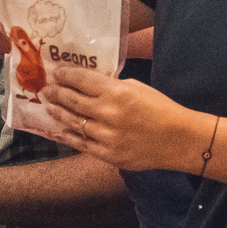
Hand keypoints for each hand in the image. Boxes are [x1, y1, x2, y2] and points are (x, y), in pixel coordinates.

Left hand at [43, 65, 203, 173]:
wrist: (179, 140)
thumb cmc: (161, 109)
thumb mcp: (136, 87)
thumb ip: (111, 85)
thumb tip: (88, 84)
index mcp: (116, 92)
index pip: (81, 80)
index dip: (65, 75)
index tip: (56, 73)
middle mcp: (108, 113)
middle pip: (73, 101)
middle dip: (57, 93)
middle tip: (47, 89)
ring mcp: (107, 136)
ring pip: (74, 122)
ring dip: (59, 113)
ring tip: (49, 107)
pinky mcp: (109, 154)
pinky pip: (82, 144)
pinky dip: (69, 136)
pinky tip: (60, 131)